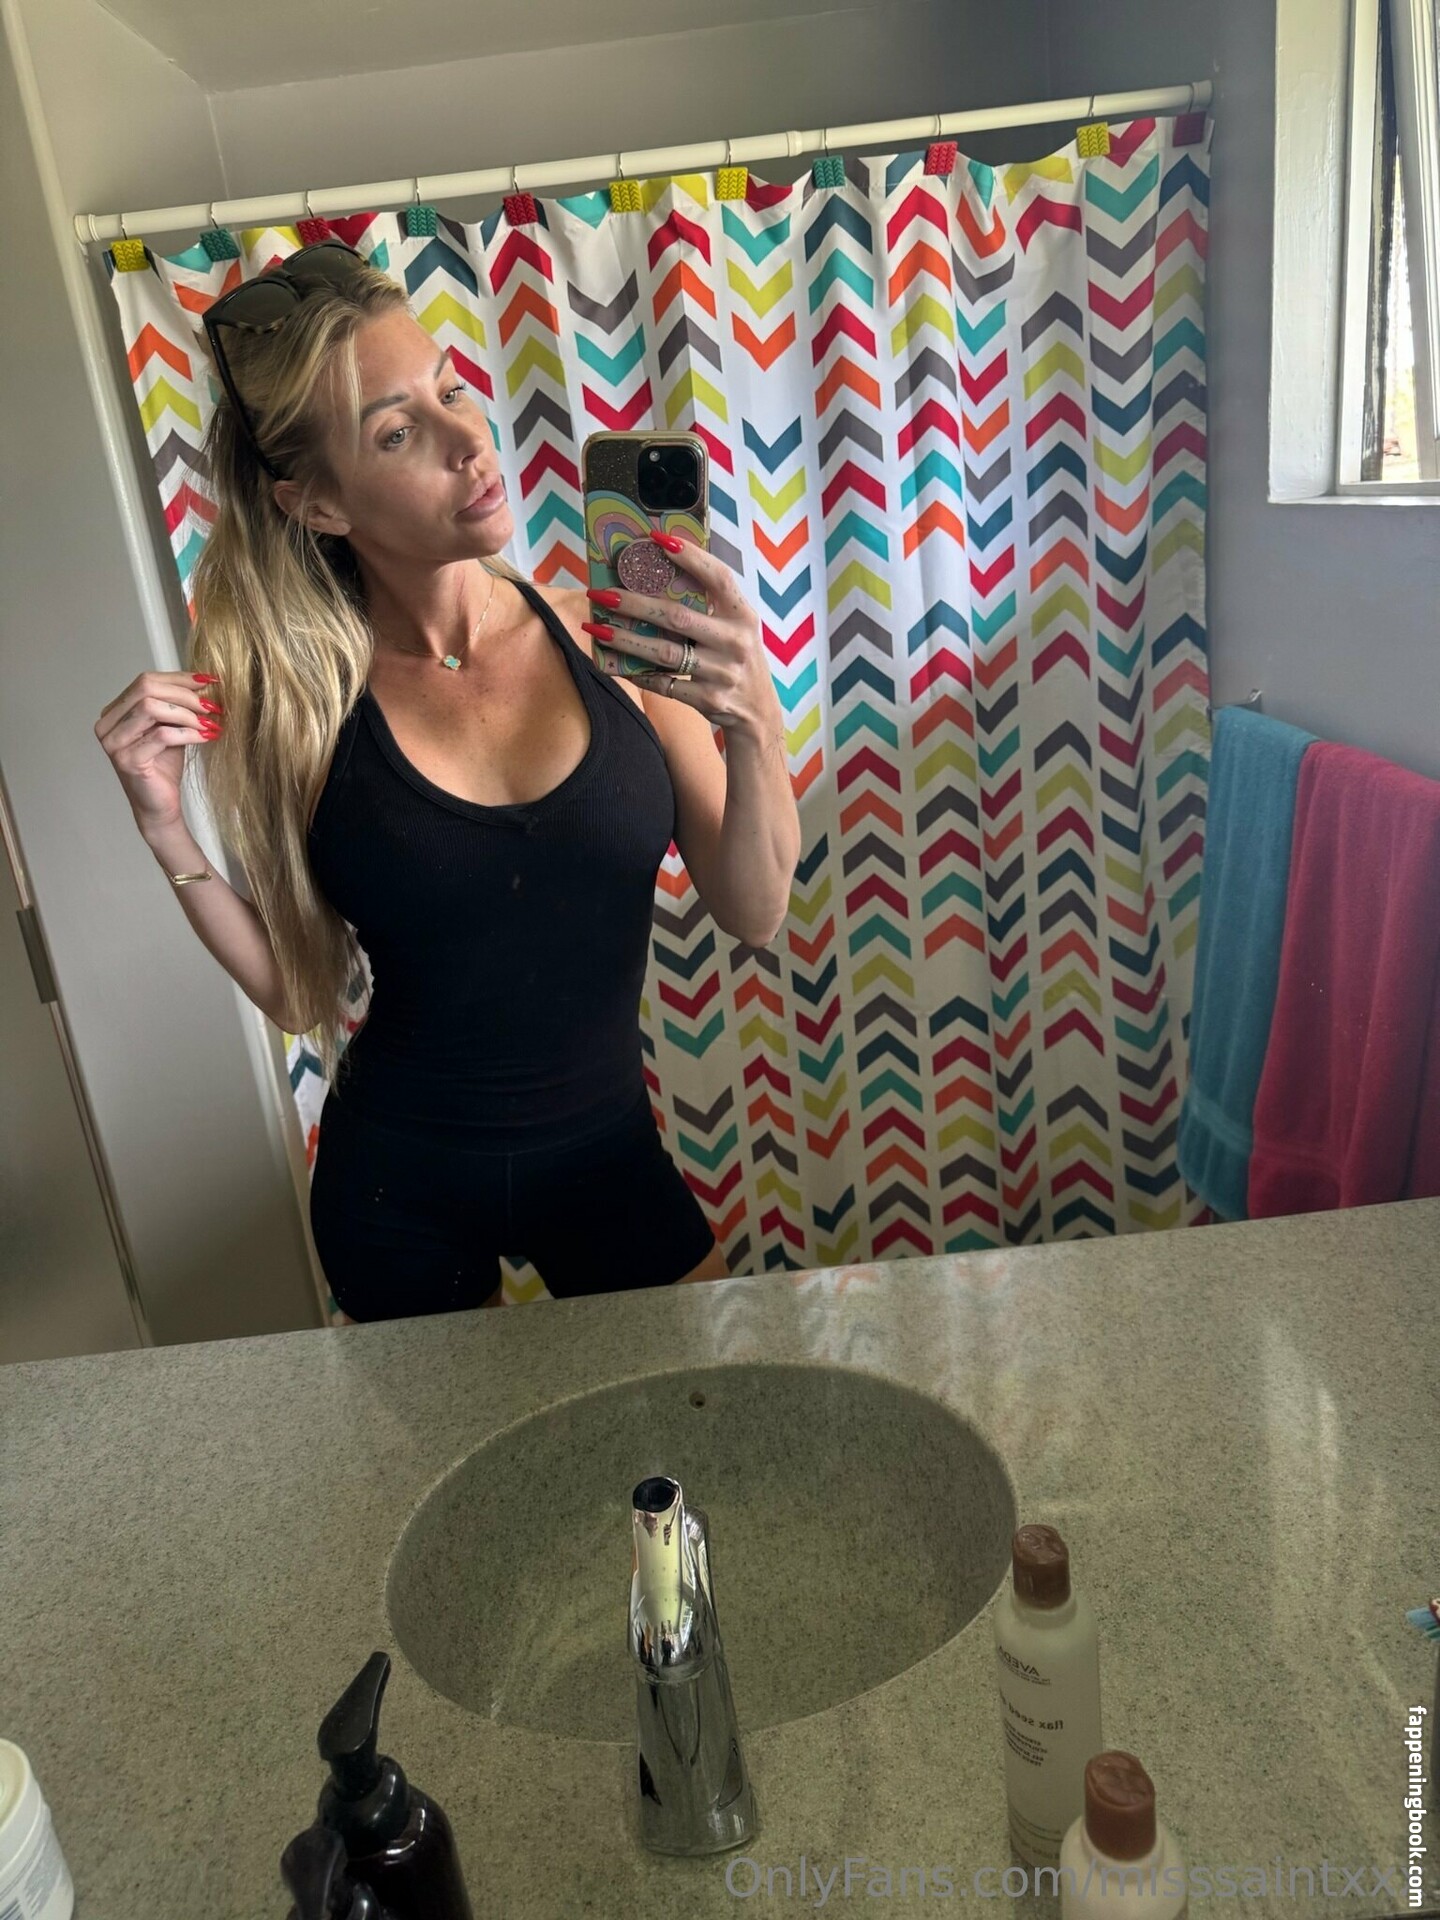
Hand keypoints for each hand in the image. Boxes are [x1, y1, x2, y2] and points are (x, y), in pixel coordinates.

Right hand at [94, 669, 223, 837]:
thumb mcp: (171, 727)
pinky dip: (188, 733)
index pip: (145, 681)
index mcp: (115, 712)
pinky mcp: (127, 760)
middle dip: (184, 694)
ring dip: (187, 713)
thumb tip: (205, 682)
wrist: (160, 805)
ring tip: (209, 723)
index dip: (179, 678)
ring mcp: (114, 742)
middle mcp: (107, 724)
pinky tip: (206, 737)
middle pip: (146, 689)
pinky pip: (161, 735)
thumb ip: (178, 705)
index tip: (209, 681)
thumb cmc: (164, 766)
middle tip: (212, 706)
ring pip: (151, 708)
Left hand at [583, 535, 782, 740]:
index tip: (657, 539)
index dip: (690, 557)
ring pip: (664, 653)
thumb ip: (710, 605)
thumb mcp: (737, 628)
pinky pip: (663, 684)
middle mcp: (736, 642)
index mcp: (743, 616)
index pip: (718, 578)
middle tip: (601, 592)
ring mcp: (722, 673)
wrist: (758, 712)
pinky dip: (636, 673)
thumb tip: (658, 573)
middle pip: (677, 617)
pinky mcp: (708, 700)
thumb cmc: (737, 659)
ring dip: (625, 639)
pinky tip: (612, 663)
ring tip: (596, 627)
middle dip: (634, 603)